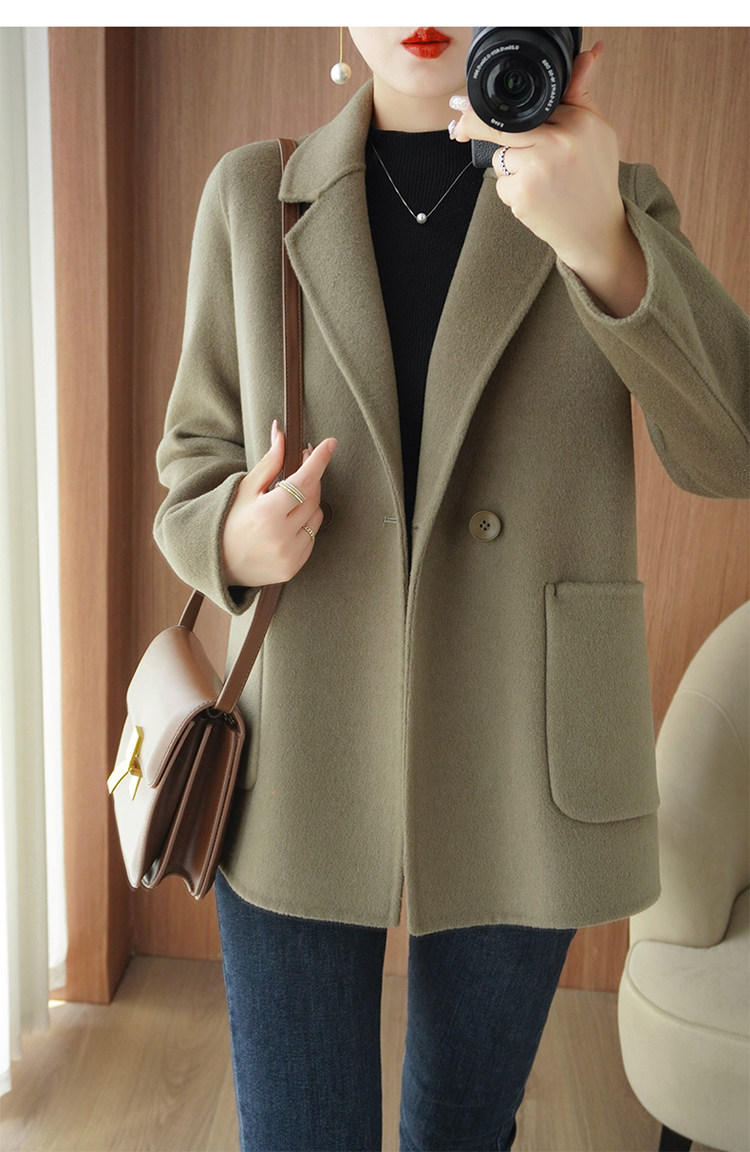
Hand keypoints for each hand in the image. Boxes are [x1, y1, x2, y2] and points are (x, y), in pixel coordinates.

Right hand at [222, 421, 336, 587]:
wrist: (217, 562)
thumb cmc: (228, 521)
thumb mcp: (245, 488)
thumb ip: (270, 463)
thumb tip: (282, 434)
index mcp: (267, 513)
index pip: (304, 481)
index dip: (319, 460)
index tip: (330, 444)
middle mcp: (282, 536)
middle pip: (313, 497)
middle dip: (311, 478)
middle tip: (303, 463)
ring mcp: (289, 555)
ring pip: (316, 517)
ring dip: (308, 503)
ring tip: (288, 500)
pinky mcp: (293, 568)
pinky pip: (311, 538)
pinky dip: (305, 526)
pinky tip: (287, 523)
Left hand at [450, 43, 646, 315]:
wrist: (595, 228)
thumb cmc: (595, 177)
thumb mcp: (597, 130)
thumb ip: (580, 94)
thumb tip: (589, 53)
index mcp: (576, 121)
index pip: (526, 105)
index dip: (490, 105)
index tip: (465, 105)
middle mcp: (556, 143)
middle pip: (499, 126)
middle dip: (473, 125)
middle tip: (458, 127)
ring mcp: (536, 170)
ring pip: (499, 157)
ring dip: (510, 164)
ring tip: (539, 177)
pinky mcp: (522, 195)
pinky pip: (501, 182)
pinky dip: (511, 188)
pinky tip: (534, 194)